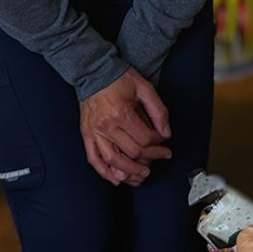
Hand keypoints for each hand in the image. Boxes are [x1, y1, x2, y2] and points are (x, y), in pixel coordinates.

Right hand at [80, 67, 170, 186]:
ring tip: (143, 175)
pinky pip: (94, 159)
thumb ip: (158, 111)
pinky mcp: (86, 134)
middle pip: (132, 152)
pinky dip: (105, 173)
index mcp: (121, 113)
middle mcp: (106, 125)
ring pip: (113, 162)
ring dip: (130, 173)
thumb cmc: (120, 78)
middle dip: (150, 158)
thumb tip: (166, 134)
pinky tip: (117, 179)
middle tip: (161, 157)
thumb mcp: (145, 88)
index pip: (145, 139)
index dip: (158, 144)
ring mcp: (94, 132)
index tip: (164, 141)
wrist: (94, 72)